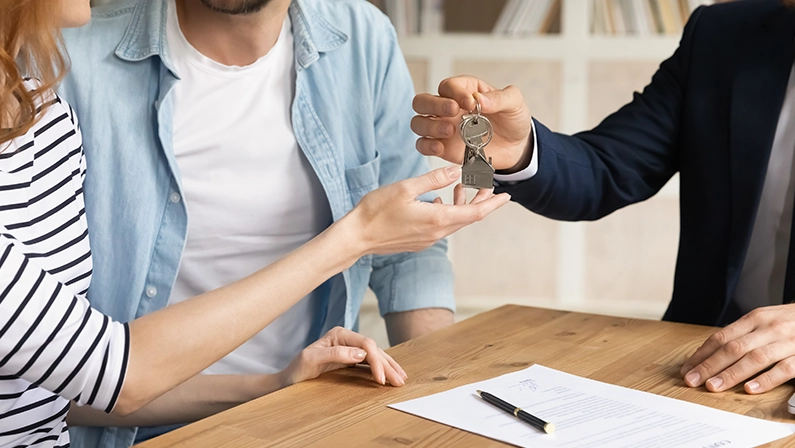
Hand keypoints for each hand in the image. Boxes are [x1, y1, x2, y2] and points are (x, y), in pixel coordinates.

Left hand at [278, 327, 406, 386]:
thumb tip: (361, 354)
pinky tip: (391, 375)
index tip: (381, 379)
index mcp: (339, 334)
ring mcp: (350, 348)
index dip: (376, 361)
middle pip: (374, 349)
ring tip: (401, 378)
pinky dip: (382, 369)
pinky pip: (370, 362)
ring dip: (389, 367)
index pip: (366, 344)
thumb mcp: (311, 360)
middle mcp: (347, 338)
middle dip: (388, 365)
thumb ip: (335, 354)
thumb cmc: (297, 370)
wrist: (288, 380)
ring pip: (375, 355)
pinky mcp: (350, 359)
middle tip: (399, 381)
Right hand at [344, 166, 510, 255]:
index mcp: (437, 219)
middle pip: (468, 218)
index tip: (506, 195)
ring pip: (454, 221)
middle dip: (481, 202)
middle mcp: (436, 233)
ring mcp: (427, 239)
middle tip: (489, 186)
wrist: (356, 237)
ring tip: (460, 188)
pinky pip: (441, 226)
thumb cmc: (376, 211)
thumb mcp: (405, 188)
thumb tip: (457, 171)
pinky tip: (437, 200)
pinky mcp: (418, 241)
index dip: (493, 204)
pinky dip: (446, 212)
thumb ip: (433, 179)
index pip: (475, 212)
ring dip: (461, 205)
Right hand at [411, 76, 532, 171]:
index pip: (447, 86)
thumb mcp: (514, 103)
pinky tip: (440, 148)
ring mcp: (443, 128)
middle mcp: (448, 108)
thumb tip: (479, 99)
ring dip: (430, 126)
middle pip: (422, 101)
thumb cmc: (512, 120)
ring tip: (451, 131)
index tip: (471, 104)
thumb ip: (499, 98)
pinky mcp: (443, 148)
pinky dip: (427, 147)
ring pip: (418, 123)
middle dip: (434, 105)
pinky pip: (423, 145)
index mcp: (464, 91)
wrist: (516, 147)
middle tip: (453, 112)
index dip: (455, 93)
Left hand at [681, 304, 794, 393]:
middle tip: (692, 381)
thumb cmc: (789, 321)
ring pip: (755, 358)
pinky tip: (750, 389)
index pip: (721, 337)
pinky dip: (766, 379)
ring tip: (713, 387)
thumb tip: (709, 354)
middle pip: (733, 348)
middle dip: (709, 366)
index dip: (702, 354)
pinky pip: (784, 369)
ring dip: (731, 374)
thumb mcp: (763, 321)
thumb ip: (741, 335)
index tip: (687, 369)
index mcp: (754, 319)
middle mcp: (768, 328)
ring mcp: (787, 341)